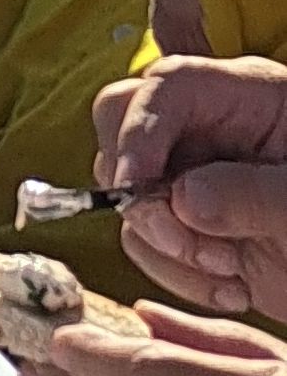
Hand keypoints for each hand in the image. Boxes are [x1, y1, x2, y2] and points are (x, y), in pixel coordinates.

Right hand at [95, 55, 286, 312]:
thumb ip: (252, 195)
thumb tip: (181, 200)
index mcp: (248, 97)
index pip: (168, 85)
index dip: (139, 130)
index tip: (132, 186)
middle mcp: (211, 129)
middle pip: (122, 119)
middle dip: (137, 184)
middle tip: (182, 235)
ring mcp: (197, 177)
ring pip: (128, 191)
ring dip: (166, 244)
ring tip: (231, 272)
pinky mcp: (195, 227)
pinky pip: (149, 242)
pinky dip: (178, 274)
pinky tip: (234, 290)